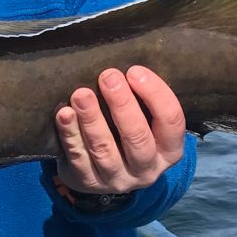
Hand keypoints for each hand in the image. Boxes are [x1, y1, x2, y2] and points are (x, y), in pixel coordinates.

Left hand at [55, 65, 185, 194]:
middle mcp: (147, 168)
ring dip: (92, 119)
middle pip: (137, 137)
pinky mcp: (88, 182)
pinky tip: (64, 114)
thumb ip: (140, 97)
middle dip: (122, 104)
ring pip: (104, 149)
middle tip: (108, 76)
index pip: (171, 121)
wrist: (99, 171)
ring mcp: (117, 178)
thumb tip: (125, 55)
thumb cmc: (124, 131)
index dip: (155, 94)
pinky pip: (78, 157)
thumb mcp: (144, 120)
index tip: (134, 71)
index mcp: (169, 149)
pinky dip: (70, 134)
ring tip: (81, 94)